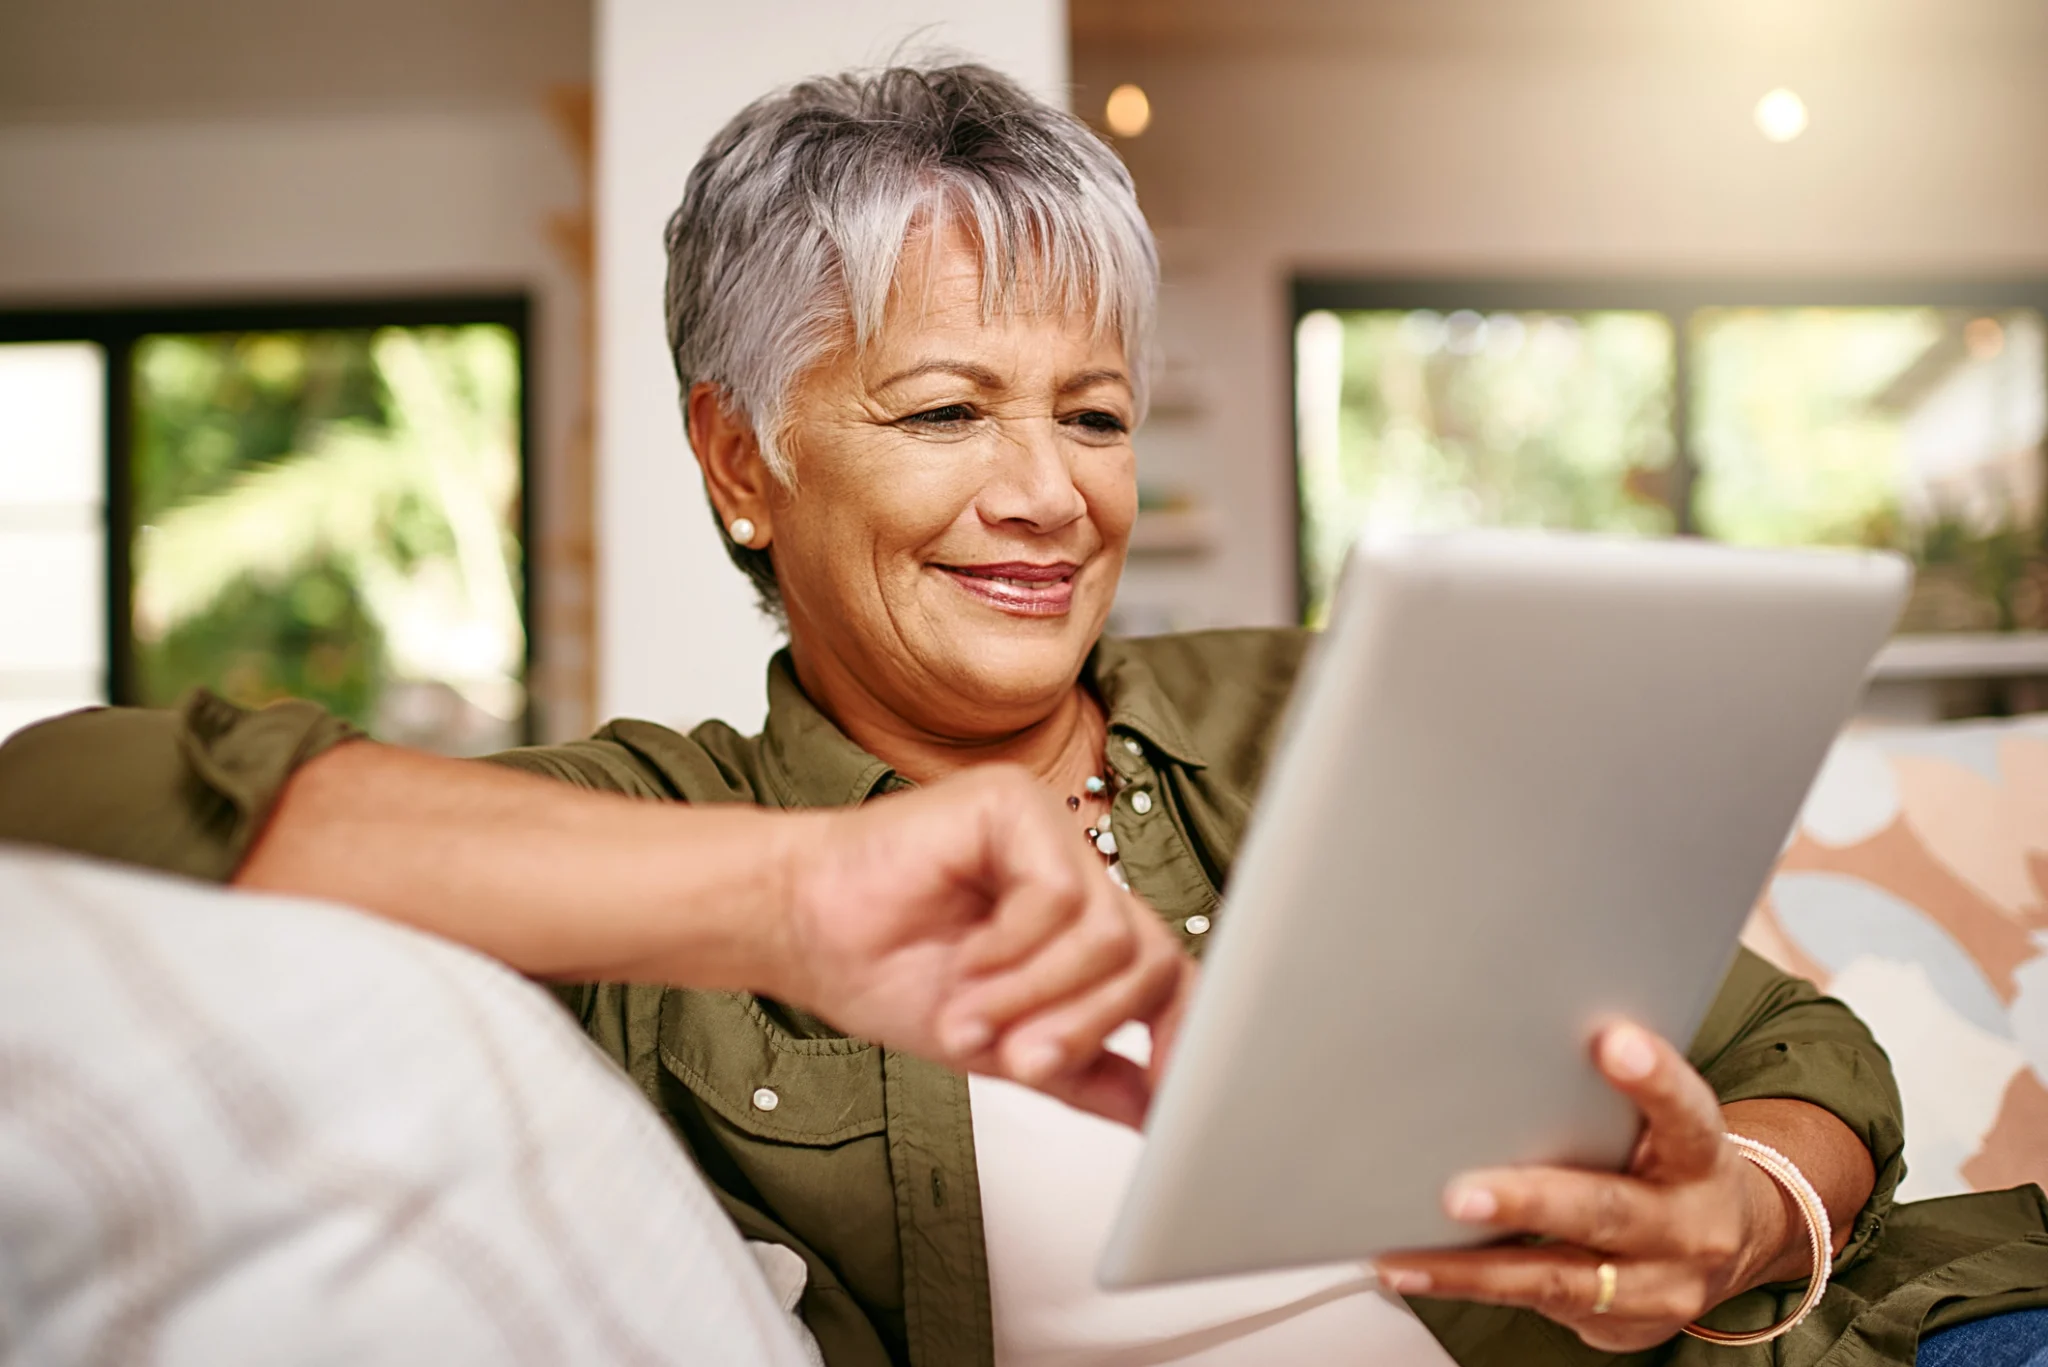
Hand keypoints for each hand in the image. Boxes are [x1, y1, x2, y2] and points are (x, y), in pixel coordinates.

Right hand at [765, 765, 1192, 1127]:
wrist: (799, 928)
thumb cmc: (883, 969)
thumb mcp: (1001, 1046)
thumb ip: (1081, 1070)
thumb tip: (1154, 1113)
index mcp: (1081, 927)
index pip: (1166, 973)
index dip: (1184, 1033)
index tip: (1175, 1098)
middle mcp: (1076, 875)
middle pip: (1147, 960)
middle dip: (1085, 1026)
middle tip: (1019, 1059)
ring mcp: (1051, 835)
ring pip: (1108, 934)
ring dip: (1035, 993)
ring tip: (970, 1015)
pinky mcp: (1016, 804)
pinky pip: (1058, 893)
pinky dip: (1012, 946)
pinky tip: (967, 957)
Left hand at [1374, 1023, 1795, 1351]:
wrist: (1727, 1241)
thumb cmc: (1670, 1160)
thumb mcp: (1666, 1122)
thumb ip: (1609, 1093)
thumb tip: (1512, 1030)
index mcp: (1700, 1155)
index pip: (1685, 1113)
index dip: (1653, 1080)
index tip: (1613, 1042)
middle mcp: (1687, 1226)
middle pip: (1608, 1210)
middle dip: (1529, 1202)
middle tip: (1461, 1193)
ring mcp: (1656, 1284)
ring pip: (1559, 1278)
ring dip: (1474, 1268)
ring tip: (1408, 1254)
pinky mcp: (1621, 1323)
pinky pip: (1537, 1305)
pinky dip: (1469, 1285)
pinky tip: (1415, 1269)